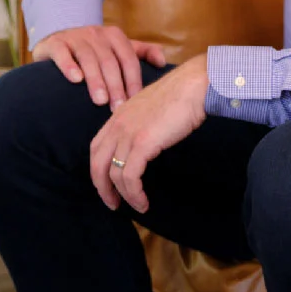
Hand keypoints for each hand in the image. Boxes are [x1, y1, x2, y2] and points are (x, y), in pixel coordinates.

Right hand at [32, 25, 166, 106]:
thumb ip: (142, 53)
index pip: (128, 59)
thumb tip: (163, 62)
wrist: (58, 38)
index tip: (135, 102)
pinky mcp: (55, 43)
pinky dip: (69, 66)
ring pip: (88, 58)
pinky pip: (62, 53)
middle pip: (109, 61)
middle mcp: (96, 34)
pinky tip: (75, 79)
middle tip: (118, 108)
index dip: (133, 80)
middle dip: (115, 85)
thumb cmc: (94, 49)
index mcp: (115, 36)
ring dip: (95, 80)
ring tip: (100, 100)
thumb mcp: (117, 48)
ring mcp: (75, 37)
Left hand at [87, 60, 207, 212]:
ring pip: (114, 174)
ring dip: (124, 195)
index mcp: (119, 115)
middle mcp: (118, 124)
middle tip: (113, 203)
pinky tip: (143, 201)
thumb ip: (141, 122)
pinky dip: (134, 193)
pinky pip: (130, 177)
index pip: (96, 147)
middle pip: (97, 163)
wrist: (194, 85)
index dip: (98, 169)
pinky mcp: (142, 143)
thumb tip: (143, 141)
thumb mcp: (151, 108)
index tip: (108, 184)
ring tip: (137, 206)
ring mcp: (128, 133)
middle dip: (103, 188)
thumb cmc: (181, 94)